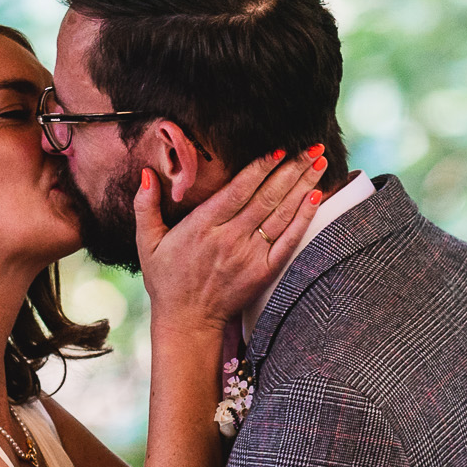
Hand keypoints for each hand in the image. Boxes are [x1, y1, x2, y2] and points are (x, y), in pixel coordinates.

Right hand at [135, 146, 328, 331]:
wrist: (187, 321)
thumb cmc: (166, 279)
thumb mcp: (146, 242)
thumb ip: (145, 206)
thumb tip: (146, 173)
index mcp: (202, 226)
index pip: (238, 190)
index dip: (260, 168)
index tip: (277, 148)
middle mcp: (229, 238)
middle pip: (266, 197)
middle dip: (291, 168)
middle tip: (312, 146)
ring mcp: (249, 256)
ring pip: (281, 214)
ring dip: (303, 186)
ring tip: (320, 162)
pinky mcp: (264, 271)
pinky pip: (289, 240)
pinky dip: (304, 218)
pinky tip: (317, 197)